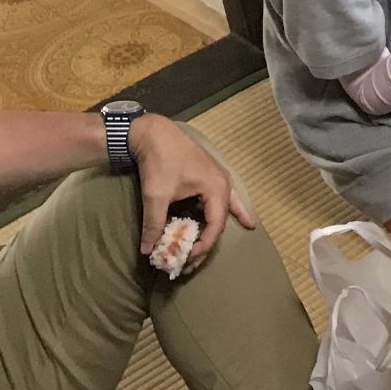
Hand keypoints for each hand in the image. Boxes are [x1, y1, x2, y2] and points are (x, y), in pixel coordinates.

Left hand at [128, 115, 253, 264]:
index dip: (203, 244)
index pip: (215, 225)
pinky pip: (225, 196)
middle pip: (222, 218)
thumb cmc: (160, 162)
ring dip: (225, 221)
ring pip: (227, 206)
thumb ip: (154, 224)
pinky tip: (238, 211)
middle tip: (199, 256)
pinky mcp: (209, 173)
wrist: (153, 133)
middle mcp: (223, 183)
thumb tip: (148, 249)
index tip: (186, 256)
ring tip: (242, 231)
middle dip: (211, 238)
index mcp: (216, 189)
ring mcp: (218, 177)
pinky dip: (229, 206)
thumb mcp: (156, 195)